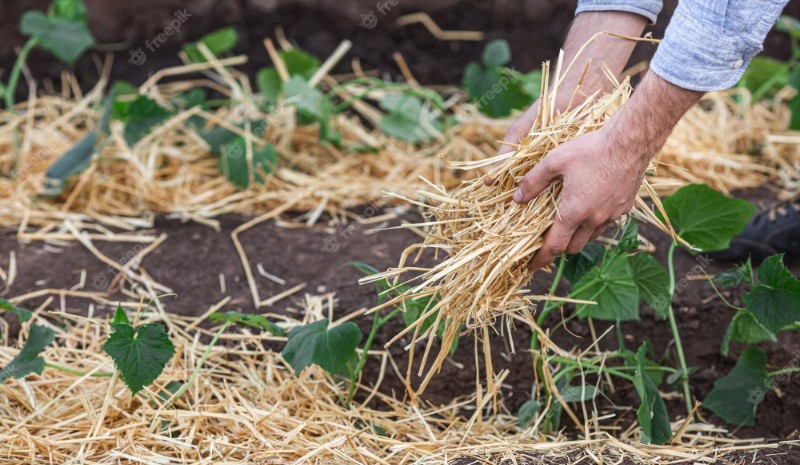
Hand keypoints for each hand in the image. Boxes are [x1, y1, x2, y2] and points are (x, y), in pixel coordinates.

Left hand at [514, 125, 649, 269]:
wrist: (631, 142)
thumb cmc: (590, 149)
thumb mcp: (554, 160)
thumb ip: (534, 182)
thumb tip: (517, 199)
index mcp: (574, 212)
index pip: (554, 246)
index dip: (541, 259)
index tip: (531, 266)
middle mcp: (594, 219)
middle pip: (573, 247)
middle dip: (558, 248)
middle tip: (547, 241)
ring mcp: (612, 215)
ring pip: (591, 236)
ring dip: (577, 236)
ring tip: (568, 223)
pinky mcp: (625, 207)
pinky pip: (606, 223)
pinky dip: (594, 222)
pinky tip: (590, 207)